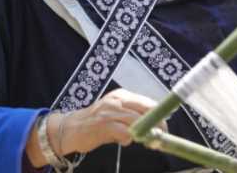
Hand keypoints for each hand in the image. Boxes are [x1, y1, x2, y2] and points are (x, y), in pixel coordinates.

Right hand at [26, 89, 165, 166]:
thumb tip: (153, 127)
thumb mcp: (116, 113)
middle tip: (163, 136)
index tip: (165, 127)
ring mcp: (111, 111)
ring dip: (146, 134)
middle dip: (157, 124)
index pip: (148, 102)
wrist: (70, 128)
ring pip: (137, 121)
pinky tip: (125, 141)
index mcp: (123, 95)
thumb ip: (132, 117)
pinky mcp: (104, 124)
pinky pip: (124, 132)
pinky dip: (129, 138)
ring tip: (150, 142)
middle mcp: (118, 100)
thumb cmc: (96, 122)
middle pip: (146, 110)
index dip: (159, 115)